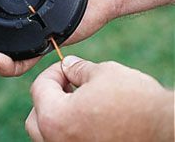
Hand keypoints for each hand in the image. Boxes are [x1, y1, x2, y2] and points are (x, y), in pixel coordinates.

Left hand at [26, 56, 172, 141]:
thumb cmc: (135, 102)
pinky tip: (85, 116)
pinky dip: (66, 128)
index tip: (66, 67)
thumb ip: (77, 68)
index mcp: (55, 118)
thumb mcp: (103, 73)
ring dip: (54, 113)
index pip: (39, 88)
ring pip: (46, 133)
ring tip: (76, 99)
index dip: (53, 72)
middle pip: (36, 115)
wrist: (165, 129)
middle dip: (48, 94)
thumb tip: (66, 65)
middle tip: (68, 83)